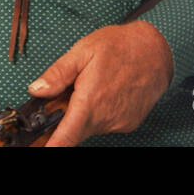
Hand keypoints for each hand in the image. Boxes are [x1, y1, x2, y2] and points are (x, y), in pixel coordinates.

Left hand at [27, 20, 174, 146]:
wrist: (157, 51)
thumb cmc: (121, 46)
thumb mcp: (84, 50)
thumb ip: (58, 74)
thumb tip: (36, 90)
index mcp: (90, 101)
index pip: (65, 137)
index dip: (50, 146)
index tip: (39, 148)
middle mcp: (105, 118)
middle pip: (75, 132)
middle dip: (65, 120)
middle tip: (69, 94)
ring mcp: (119, 123)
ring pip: (90, 127)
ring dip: (85, 114)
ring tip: (94, 86)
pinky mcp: (129, 123)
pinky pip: (106, 124)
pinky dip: (100, 113)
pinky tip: (107, 92)